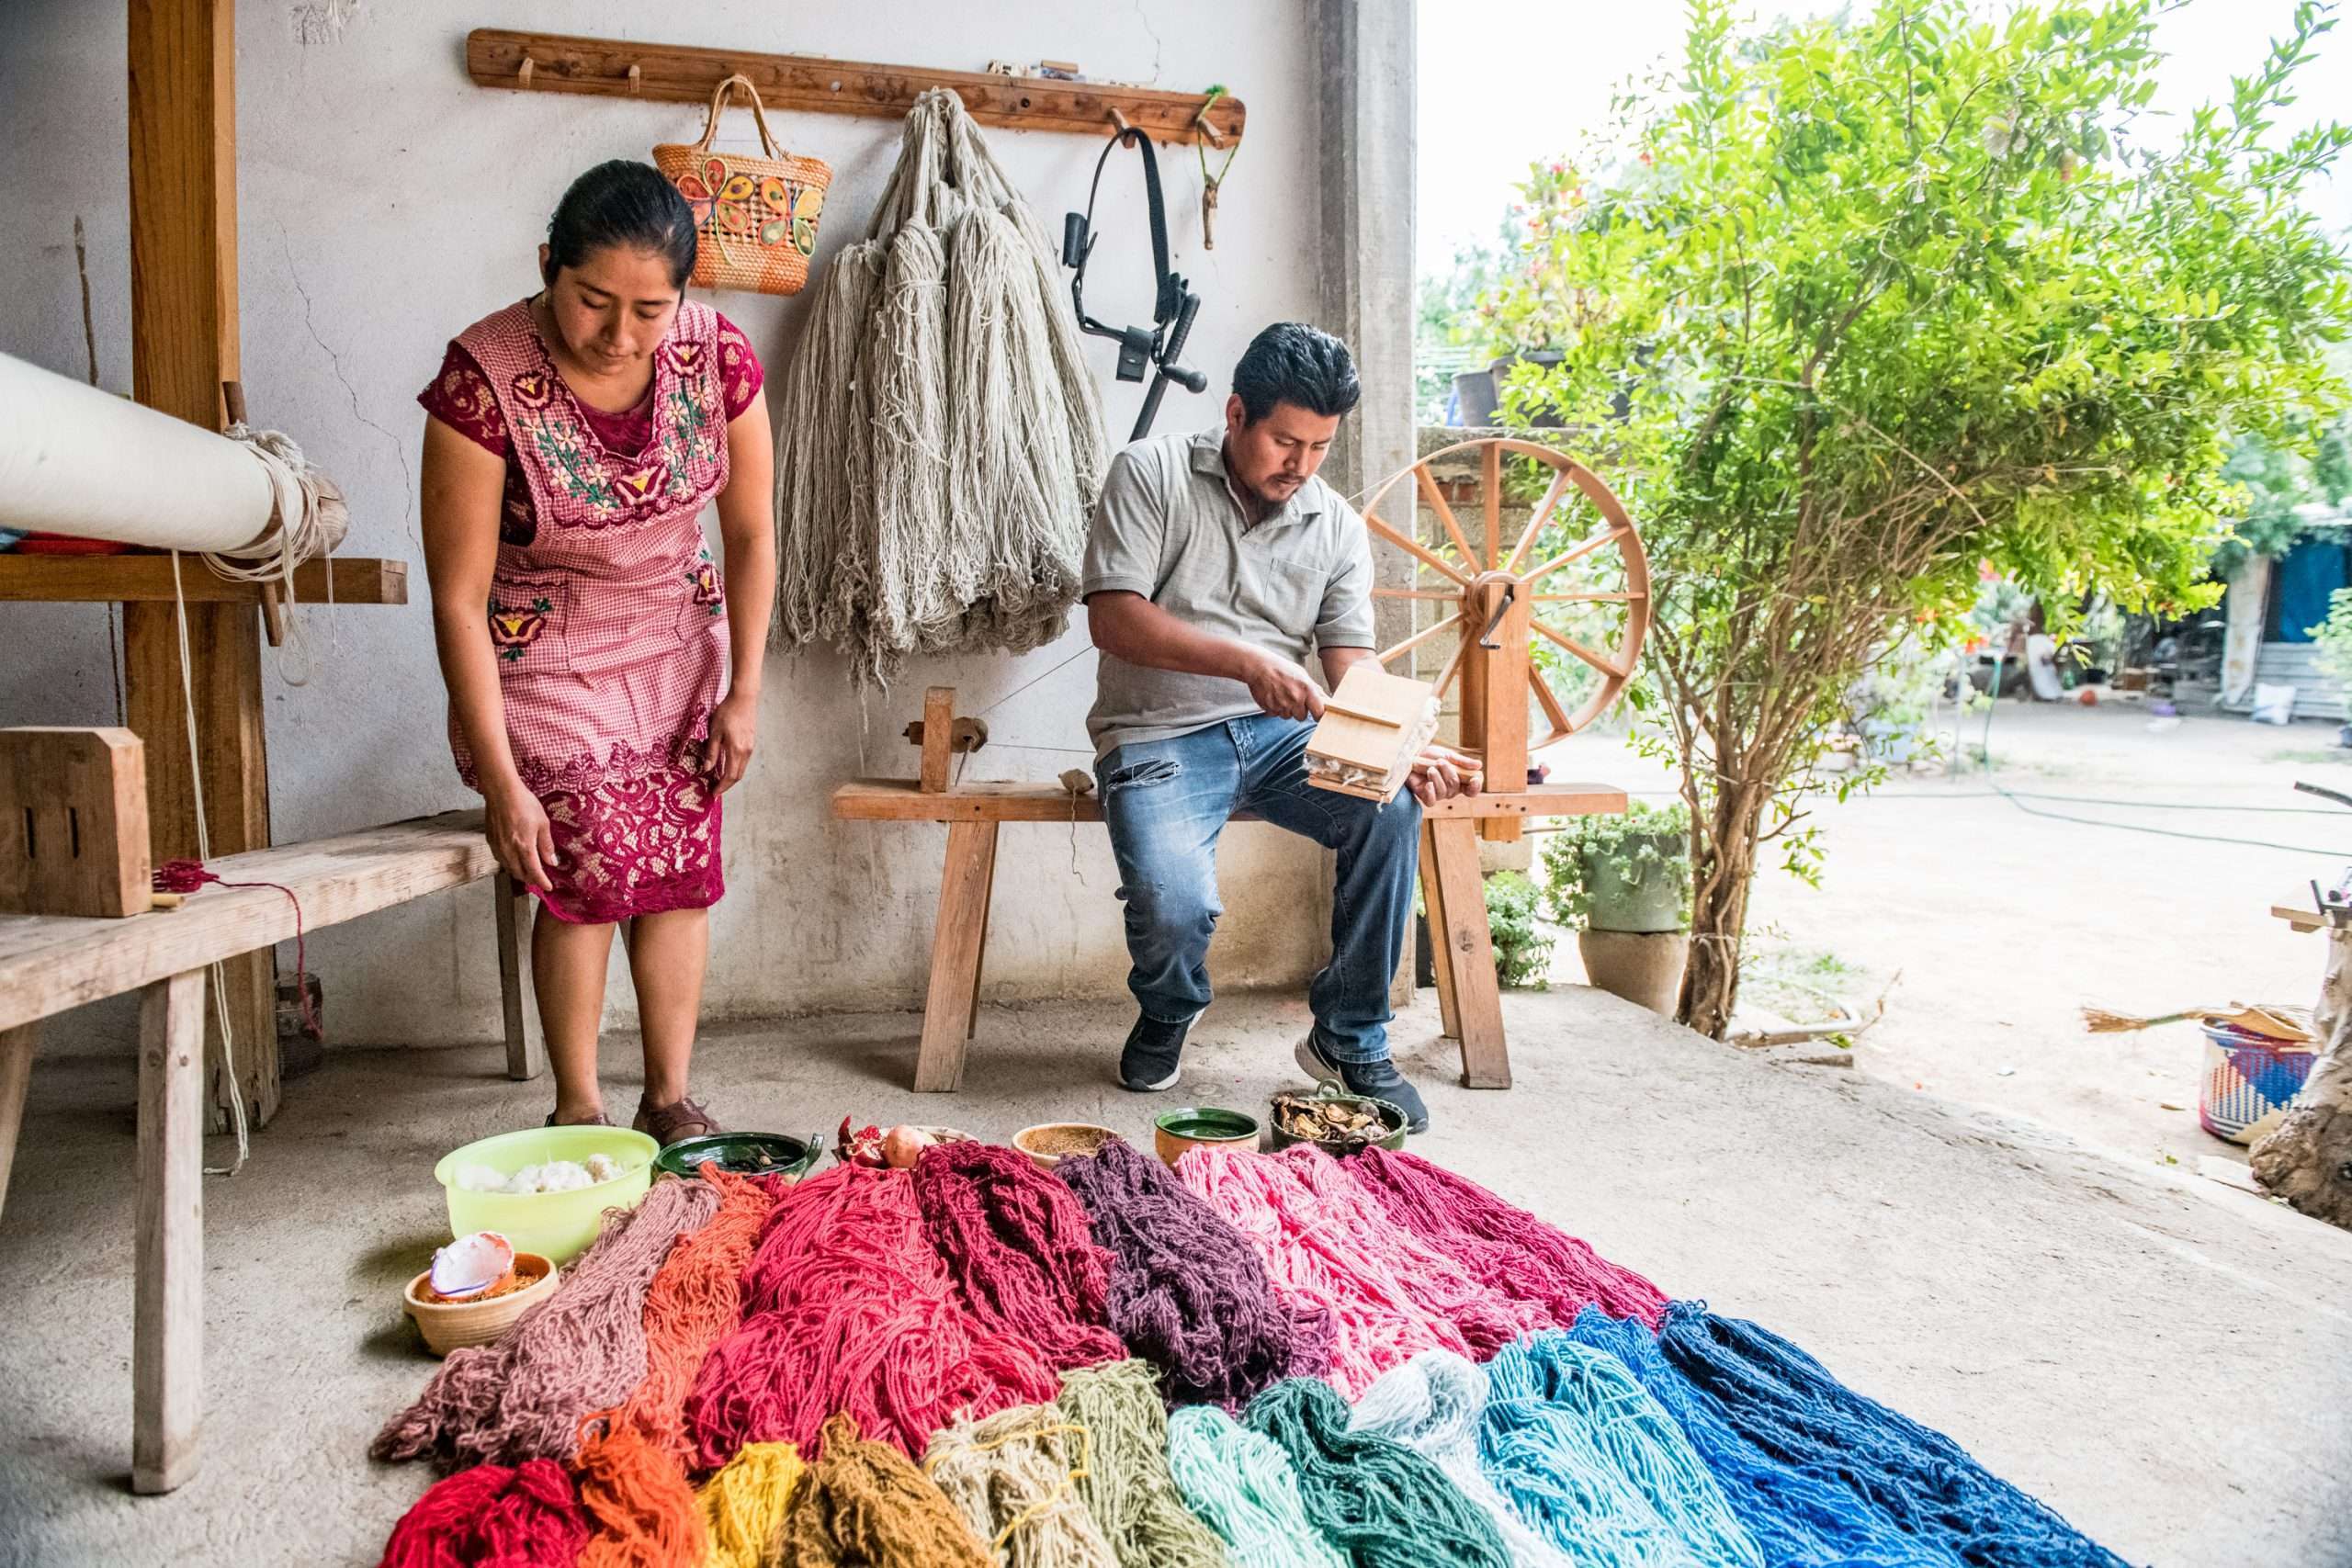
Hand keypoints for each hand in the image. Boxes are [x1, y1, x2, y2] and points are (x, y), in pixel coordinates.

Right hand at [484, 775, 557, 891]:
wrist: (501, 792)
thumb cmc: (523, 803)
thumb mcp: (543, 823)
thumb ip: (546, 845)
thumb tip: (551, 861)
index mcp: (524, 847)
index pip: (534, 872)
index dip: (542, 882)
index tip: (548, 886)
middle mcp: (509, 850)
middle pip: (520, 874)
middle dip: (531, 879)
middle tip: (539, 879)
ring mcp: (498, 846)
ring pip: (509, 868)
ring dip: (519, 873)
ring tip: (528, 871)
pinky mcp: (490, 841)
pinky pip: (500, 859)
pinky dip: (509, 864)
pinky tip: (514, 859)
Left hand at [707, 688, 757, 793]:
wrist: (744, 699)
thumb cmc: (727, 712)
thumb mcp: (715, 732)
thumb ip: (712, 752)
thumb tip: (706, 769)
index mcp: (736, 750)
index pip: (729, 776)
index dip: (721, 787)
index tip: (713, 793)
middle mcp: (746, 752)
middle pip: (737, 776)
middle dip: (726, 785)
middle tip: (714, 789)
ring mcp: (750, 748)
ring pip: (741, 769)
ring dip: (730, 777)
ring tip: (718, 779)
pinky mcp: (751, 743)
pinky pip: (743, 761)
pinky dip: (735, 767)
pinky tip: (726, 765)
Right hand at [1243, 652, 1325, 721]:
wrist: (1259, 667)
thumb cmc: (1281, 669)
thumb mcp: (1302, 674)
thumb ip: (1315, 689)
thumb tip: (1327, 700)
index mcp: (1307, 688)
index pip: (1319, 712)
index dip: (1318, 714)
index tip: (1316, 714)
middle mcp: (1295, 698)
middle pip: (1302, 717)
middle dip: (1299, 711)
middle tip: (1292, 698)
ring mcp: (1282, 704)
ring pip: (1288, 716)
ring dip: (1286, 709)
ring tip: (1281, 694)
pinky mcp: (1271, 708)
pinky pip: (1276, 714)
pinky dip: (1275, 708)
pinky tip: (1273, 696)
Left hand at [1407, 743, 1483, 806]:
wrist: (1410, 755)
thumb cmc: (1429, 755)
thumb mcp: (1448, 755)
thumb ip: (1463, 762)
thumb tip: (1479, 765)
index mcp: (1459, 780)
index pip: (1472, 789)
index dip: (1476, 786)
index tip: (1475, 778)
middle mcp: (1450, 789)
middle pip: (1456, 787)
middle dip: (1449, 772)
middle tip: (1440, 761)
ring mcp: (1438, 794)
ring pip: (1444, 792)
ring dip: (1438, 778)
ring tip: (1430, 768)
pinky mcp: (1424, 796)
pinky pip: (1431, 801)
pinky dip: (1431, 792)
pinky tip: (1428, 784)